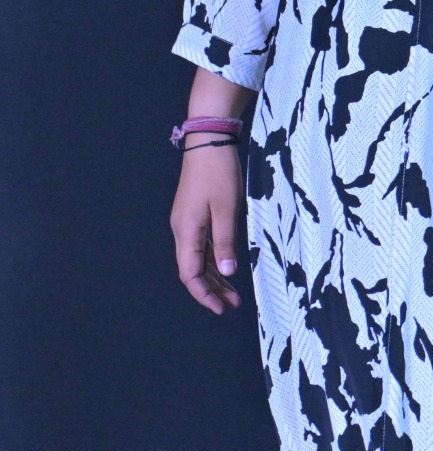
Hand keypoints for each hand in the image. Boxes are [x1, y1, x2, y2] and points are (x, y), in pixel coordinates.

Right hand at [171, 142, 246, 311]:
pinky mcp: (195, 214)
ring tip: (232, 293)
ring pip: (198, 259)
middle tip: (232, 305)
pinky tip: (225, 267)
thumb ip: (226, 242)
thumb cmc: (219, 173)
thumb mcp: (227, 209)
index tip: (220, 309)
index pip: (190, 274)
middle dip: (212, 290)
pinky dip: (214, 260)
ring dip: (214, 276)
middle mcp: (182, 230)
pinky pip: (202, 246)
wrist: (209, 142)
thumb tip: (227, 273)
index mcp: (186, 231)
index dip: (204, 294)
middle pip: (193, 270)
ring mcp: (187, 222)